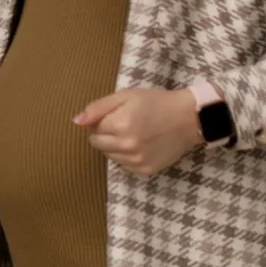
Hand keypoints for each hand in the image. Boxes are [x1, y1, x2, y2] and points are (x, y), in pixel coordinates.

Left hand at [75, 87, 203, 177]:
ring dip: (115, 146)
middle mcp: (127, 146)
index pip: (93, 129)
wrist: (189, 118)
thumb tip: (76, 122)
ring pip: (110, 156)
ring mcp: (136, 161)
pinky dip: (127, 156)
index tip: (118, 114)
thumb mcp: (125, 96)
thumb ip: (98, 108)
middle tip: (125, 124)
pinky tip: (142, 145)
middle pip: (98, 144)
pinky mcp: (145, 170)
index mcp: (120, 124)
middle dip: (106, 134)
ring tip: (134, 133)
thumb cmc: (156, 102)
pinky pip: (124, 165)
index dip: (103, 120)